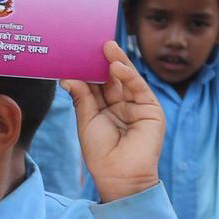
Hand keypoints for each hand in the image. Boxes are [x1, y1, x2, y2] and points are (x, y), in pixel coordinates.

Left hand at [63, 42, 165, 201]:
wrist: (119, 175)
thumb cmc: (100, 152)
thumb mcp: (87, 120)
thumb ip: (82, 97)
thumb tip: (68, 77)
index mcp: (104, 107)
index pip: (96, 83)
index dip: (88, 68)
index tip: (77, 51)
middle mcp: (121, 104)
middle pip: (111, 78)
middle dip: (102, 61)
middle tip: (92, 42)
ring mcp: (136, 106)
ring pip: (126, 79)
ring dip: (116, 62)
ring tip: (105, 47)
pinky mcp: (151, 109)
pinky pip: (139, 88)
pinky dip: (129, 76)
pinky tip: (117, 66)